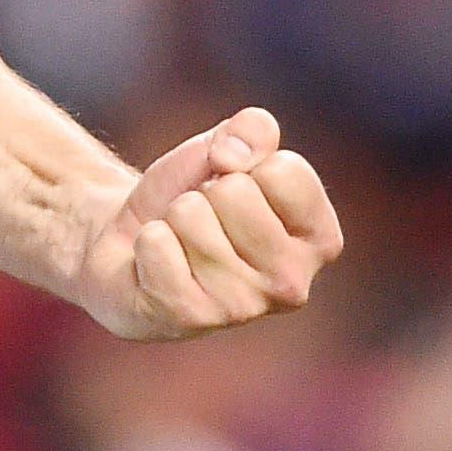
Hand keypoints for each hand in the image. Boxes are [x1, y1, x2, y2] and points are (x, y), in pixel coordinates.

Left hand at [78, 109, 341, 341]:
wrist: (132, 240)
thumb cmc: (194, 195)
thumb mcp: (227, 149)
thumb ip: (251, 131)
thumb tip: (235, 154)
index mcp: (319, 241)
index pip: (284, 171)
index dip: (244, 164)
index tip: (233, 187)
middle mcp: (292, 284)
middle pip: (235, 193)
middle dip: (205, 192)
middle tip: (200, 218)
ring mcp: (244, 308)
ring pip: (191, 217)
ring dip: (173, 218)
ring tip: (179, 241)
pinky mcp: (191, 319)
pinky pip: (157, 244)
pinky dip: (147, 240)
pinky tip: (156, 262)